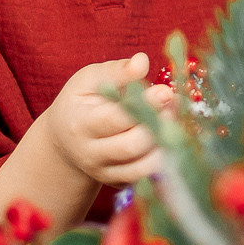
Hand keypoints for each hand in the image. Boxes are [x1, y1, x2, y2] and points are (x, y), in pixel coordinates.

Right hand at [45, 52, 175, 186]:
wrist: (66, 140)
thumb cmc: (82, 102)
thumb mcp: (90, 80)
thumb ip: (116, 72)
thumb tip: (142, 61)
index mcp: (80, 124)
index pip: (115, 118)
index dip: (144, 105)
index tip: (166, 91)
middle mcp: (91, 154)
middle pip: (131, 146)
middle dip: (158, 124)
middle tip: (175, 104)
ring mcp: (106, 173)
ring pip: (143, 167)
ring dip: (166, 144)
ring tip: (176, 120)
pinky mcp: (120, 183)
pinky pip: (148, 178)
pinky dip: (166, 161)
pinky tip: (174, 139)